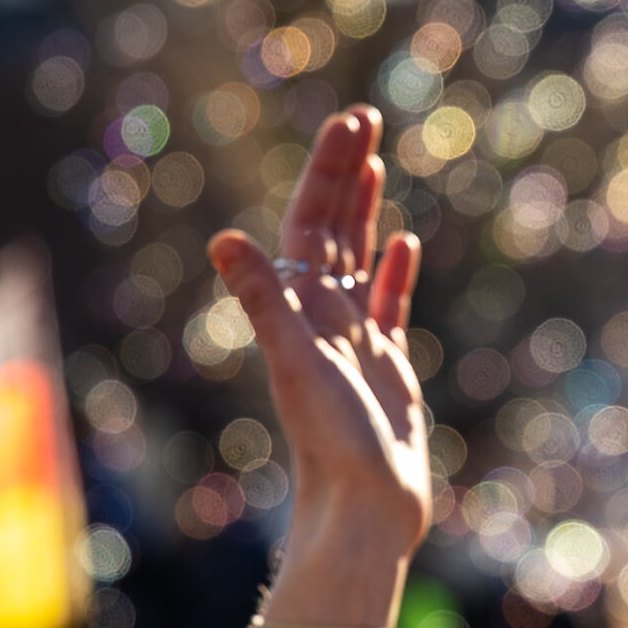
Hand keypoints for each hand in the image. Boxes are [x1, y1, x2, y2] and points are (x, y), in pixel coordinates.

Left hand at [207, 106, 428, 549]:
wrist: (365, 511)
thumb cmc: (331, 443)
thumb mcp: (296, 364)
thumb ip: (263, 300)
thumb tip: (222, 240)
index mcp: (300, 308)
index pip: (311, 222)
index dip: (328, 170)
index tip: (351, 123)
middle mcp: (321, 316)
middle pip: (331, 228)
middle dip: (346, 173)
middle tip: (365, 117)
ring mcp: (353, 339)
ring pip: (356, 257)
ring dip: (364, 210)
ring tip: (375, 162)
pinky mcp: (384, 366)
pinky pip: (387, 304)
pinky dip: (392, 271)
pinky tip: (404, 245)